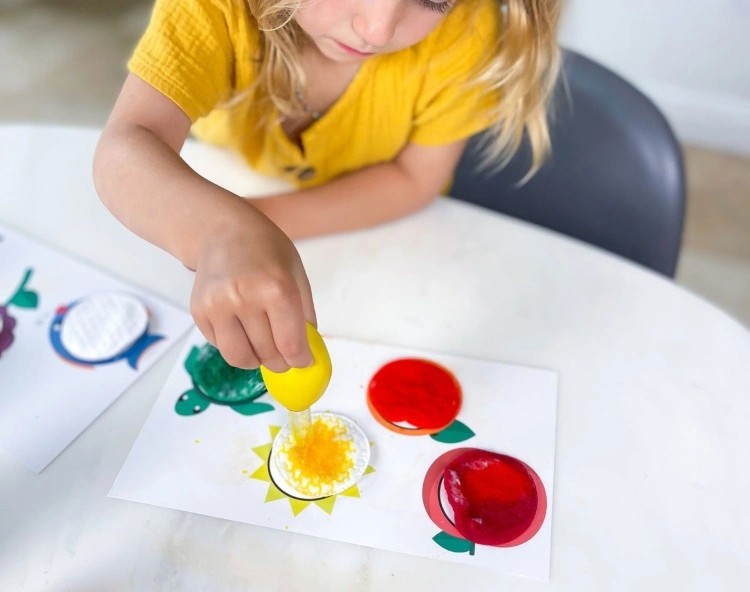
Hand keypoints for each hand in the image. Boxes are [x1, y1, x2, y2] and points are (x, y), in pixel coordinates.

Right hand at [189, 202, 315, 371]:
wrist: (222, 230)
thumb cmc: (265, 248)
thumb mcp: (297, 273)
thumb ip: (305, 313)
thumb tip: (309, 350)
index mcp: (275, 288)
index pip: (290, 345)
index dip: (300, 360)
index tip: (304, 362)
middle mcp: (244, 298)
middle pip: (267, 354)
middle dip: (281, 363)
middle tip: (286, 359)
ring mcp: (218, 306)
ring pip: (239, 358)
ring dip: (256, 361)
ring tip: (264, 350)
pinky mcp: (199, 311)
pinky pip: (220, 346)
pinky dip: (236, 345)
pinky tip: (243, 329)